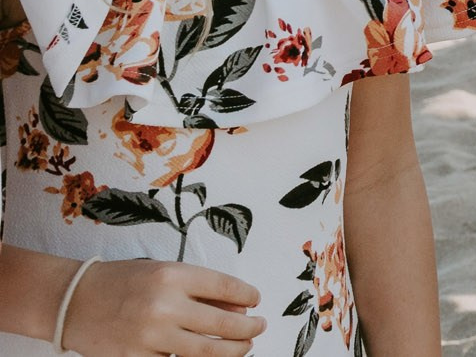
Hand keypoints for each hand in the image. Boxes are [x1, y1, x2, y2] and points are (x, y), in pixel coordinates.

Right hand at [63, 259, 263, 356]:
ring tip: (243, 347)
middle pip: (224, 325)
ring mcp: (150, 335)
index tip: (257, 301)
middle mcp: (164, 305)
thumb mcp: (164, 271)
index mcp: (174, 275)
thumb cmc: (123, 282)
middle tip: (258, 328)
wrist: (73, 301)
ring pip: (206, 353)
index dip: (249, 295)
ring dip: (233, 351)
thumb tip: (241, 307)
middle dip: (249, 329)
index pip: (228, 287)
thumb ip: (201, 289)